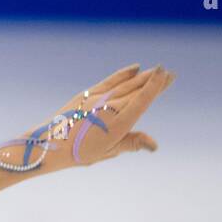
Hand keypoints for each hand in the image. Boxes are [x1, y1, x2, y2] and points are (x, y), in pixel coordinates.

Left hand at [36, 63, 174, 170]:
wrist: (51, 145)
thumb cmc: (81, 153)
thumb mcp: (109, 151)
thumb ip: (133, 143)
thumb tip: (155, 145)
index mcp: (119, 124)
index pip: (142, 100)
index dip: (155, 86)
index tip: (166, 74)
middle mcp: (110, 108)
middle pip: (137, 90)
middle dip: (154, 81)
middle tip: (170, 73)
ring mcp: (99, 99)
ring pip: (126, 84)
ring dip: (142, 76)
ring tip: (156, 71)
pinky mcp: (88, 94)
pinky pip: (110, 80)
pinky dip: (123, 74)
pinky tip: (135, 68)